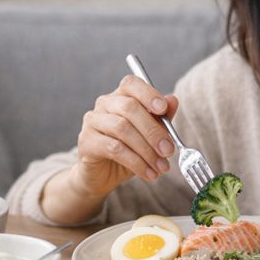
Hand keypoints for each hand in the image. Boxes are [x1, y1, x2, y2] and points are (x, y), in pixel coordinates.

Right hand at [75, 75, 178, 196]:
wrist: (101, 176)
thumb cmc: (128, 151)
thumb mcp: (149, 136)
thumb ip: (161, 118)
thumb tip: (173, 100)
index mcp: (120, 96)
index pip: (132, 84)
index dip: (148, 94)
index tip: (164, 109)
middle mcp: (104, 104)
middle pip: (129, 107)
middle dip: (153, 130)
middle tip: (169, 150)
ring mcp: (92, 121)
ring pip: (122, 129)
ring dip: (147, 150)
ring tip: (161, 167)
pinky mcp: (86, 142)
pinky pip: (114, 149)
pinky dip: (136, 162)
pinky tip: (148, 173)